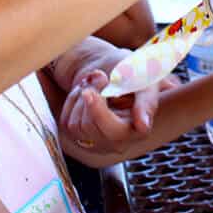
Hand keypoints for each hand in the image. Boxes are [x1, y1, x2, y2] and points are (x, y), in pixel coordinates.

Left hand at [60, 70, 180, 157]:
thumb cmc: (135, 75)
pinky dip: (72, 101)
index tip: (89, 92)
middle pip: (90, 126)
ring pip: (76, 125)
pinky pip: (66, 122)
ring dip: (81, 96)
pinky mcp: (80, 137)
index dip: (99, 113)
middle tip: (101, 74)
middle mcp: (118, 141)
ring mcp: (98, 141)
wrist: (116, 71)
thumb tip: (143, 126)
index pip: (115, 130)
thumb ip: (147, 102)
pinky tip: (85, 91)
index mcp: (138, 130)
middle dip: (90, 94)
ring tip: (95, 82)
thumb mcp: (146, 81)